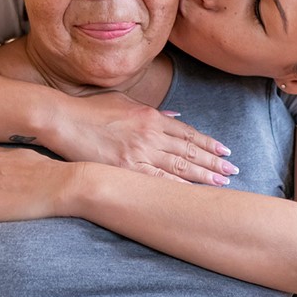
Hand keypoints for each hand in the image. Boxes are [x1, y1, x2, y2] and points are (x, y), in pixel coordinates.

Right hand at [44, 91, 235, 184]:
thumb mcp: (126, 102)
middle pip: (189, 151)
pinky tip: (192, 194)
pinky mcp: (125, 168)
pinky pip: (157, 181)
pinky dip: (177, 187)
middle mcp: (150, 134)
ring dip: (203, 175)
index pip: (188, 133)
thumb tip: (176, 117)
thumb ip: (153, 111)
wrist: (64, 119)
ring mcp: (139, 152)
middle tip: (232, 170)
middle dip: (213, 161)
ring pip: (179, 166)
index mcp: (151, 116)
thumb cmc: (91, 109)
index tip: (224, 151)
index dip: (208, 143)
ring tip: (221, 182)